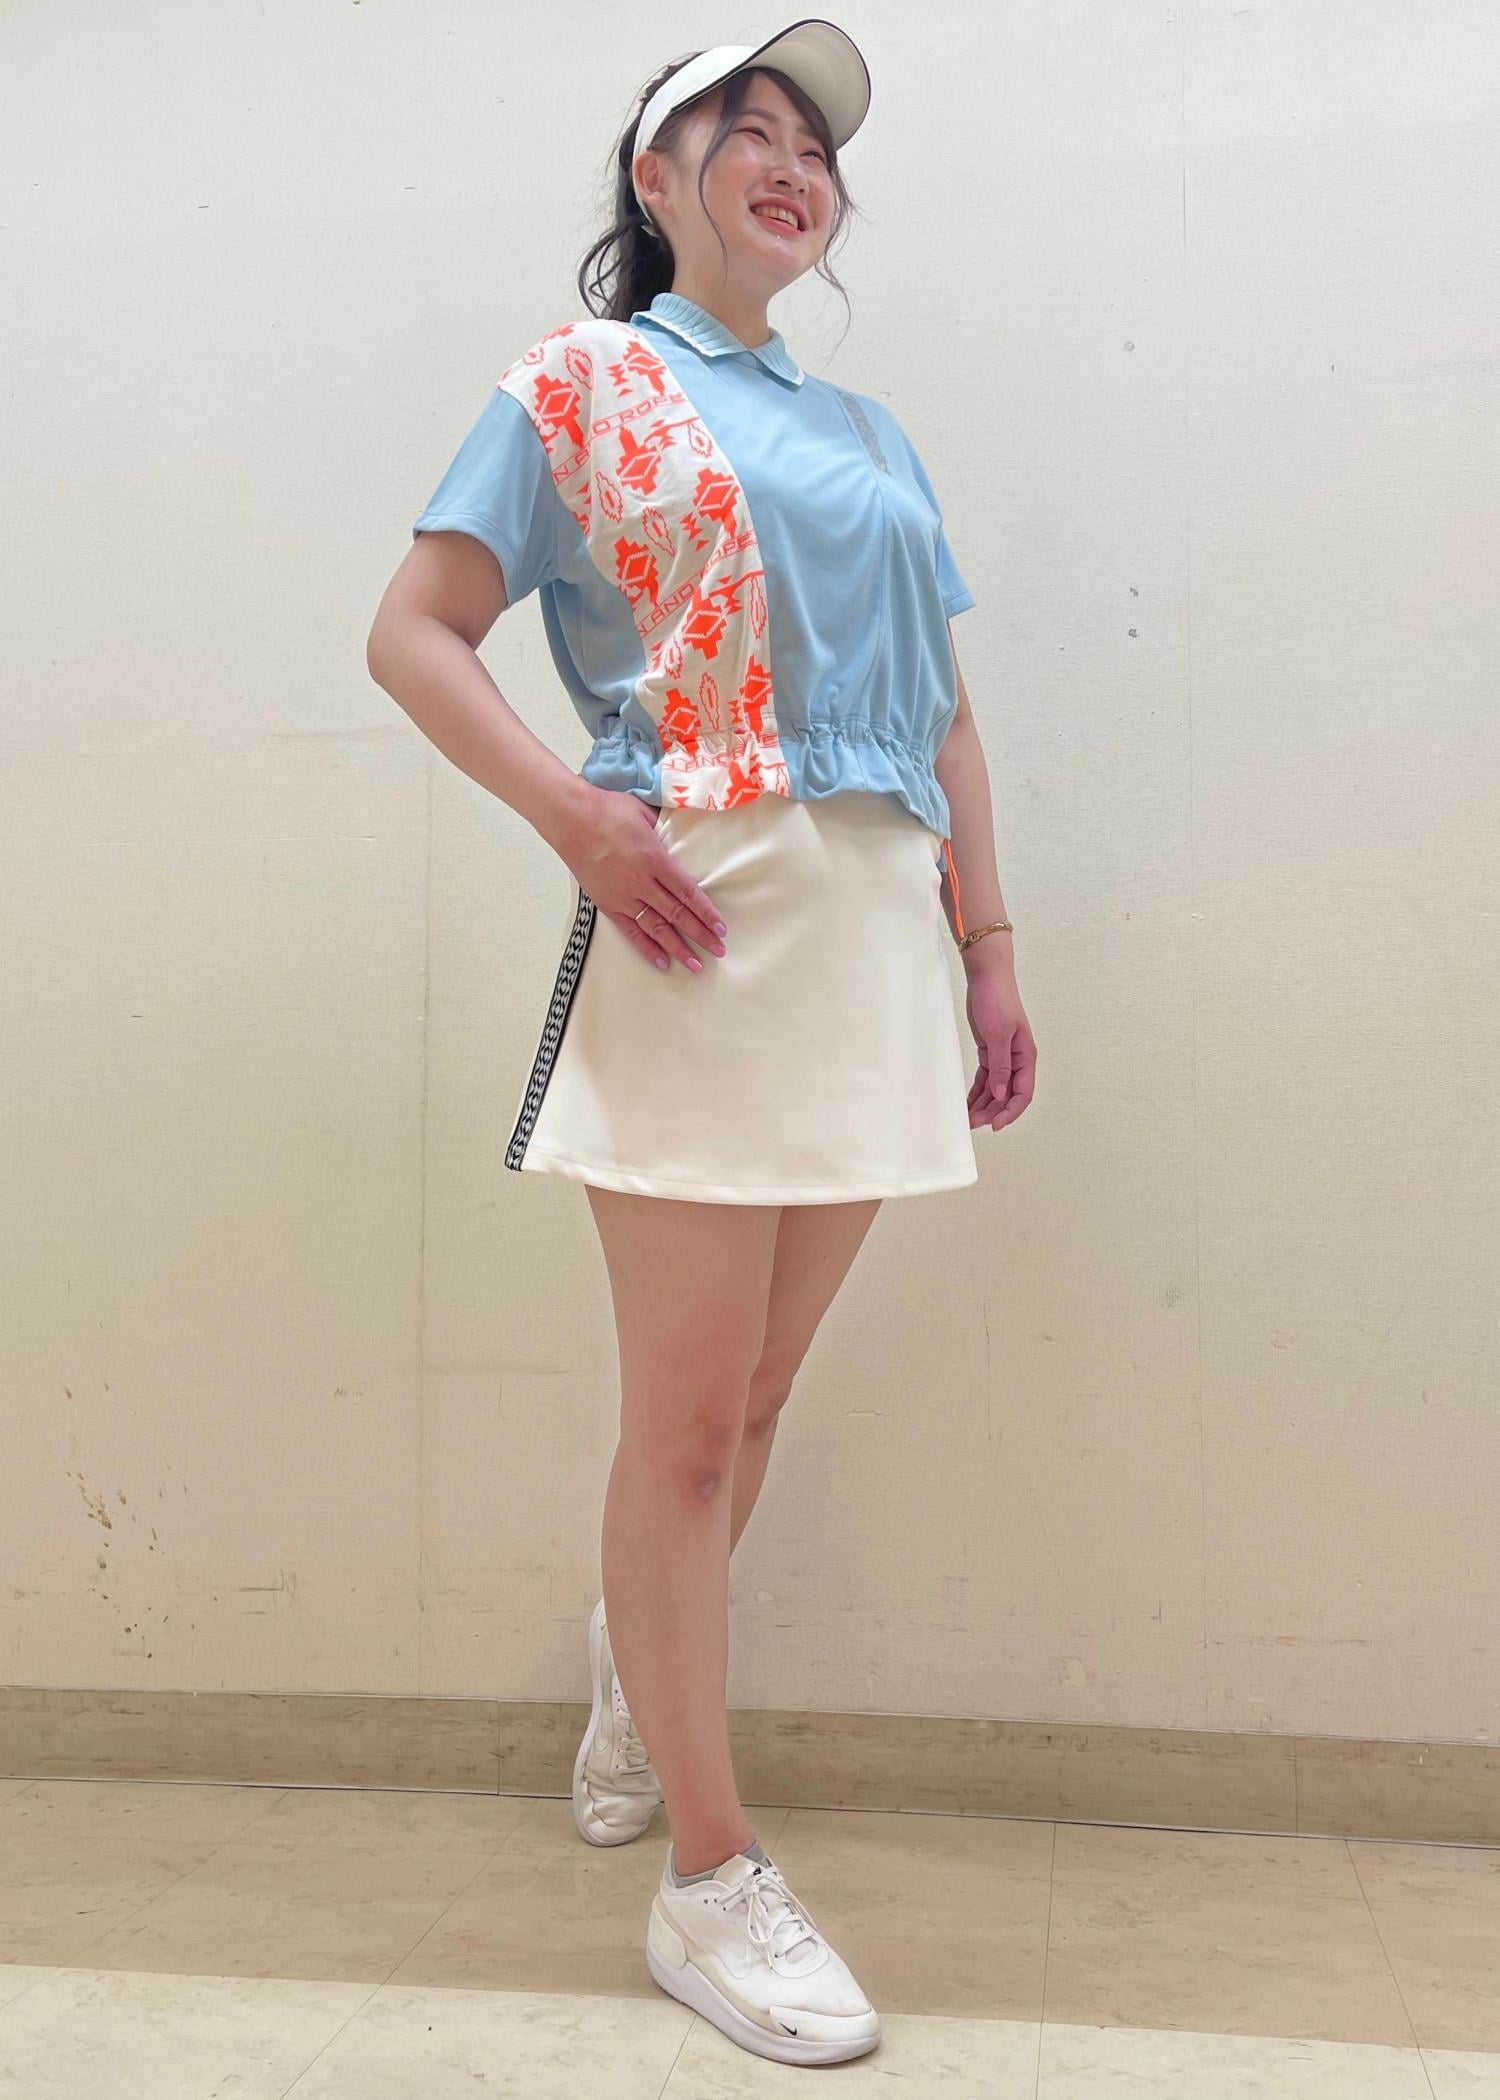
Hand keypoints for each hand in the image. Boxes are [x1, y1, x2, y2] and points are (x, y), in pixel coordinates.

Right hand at [554, 787, 727, 972]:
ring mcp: (623, 896)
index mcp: (655, 859)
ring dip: (678, 948)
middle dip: (700, 934)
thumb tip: (686, 831)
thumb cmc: (607, 809)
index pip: (688, 892)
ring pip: (656, 928)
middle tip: (718, 950)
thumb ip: (668, 829)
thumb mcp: (646, 813)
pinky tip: (662, 961)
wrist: (569, 818)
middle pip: (677, 914)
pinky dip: (647, 948)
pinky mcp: (607, 904)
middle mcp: (641, 883)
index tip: (721, 927)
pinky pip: (631, 932)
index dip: (706, 912)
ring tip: (695, 964)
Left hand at [962, 949, 1035, 1130]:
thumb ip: (1001, 1065)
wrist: (987, 977)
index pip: (1022, 1093)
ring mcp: (1003, 1057)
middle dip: (992, 1111)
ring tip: (968, 1119)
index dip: (1011, 1112)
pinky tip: (968, 1103)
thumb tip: (1000, 1093)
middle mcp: (1016, 1060)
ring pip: (995, 1089)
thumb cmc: (997, 999)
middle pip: (1007, 1095)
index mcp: (1025, 1056)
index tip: (995, 1125)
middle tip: (973, 1123)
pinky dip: (977, 1092)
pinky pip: (985, 1079)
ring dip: (983, 1105)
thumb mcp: (998, 1034)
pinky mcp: (989, 1052)